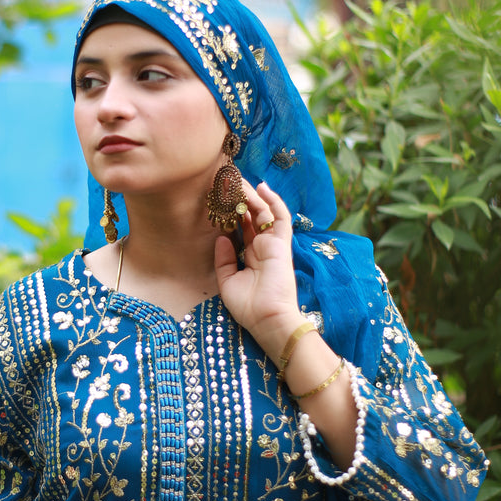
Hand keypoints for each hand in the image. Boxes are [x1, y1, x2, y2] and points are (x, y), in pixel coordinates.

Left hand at [213, 179, 303, 359]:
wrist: (268, 320)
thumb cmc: (249, 307)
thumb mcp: (228, 282)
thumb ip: (224, 259)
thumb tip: (221, 236)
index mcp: (250, 256)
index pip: (241, 227)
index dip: (231, 212)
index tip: (218, 197)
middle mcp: (262, 247)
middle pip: (251, 216)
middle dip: (240, 198)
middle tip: (227, 181)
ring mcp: (273, 244)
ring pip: (263, 212)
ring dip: (252, 195)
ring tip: (238, 179)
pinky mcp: (282, 243)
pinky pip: (280, 217)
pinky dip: (273, 201)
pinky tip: (262, 187)